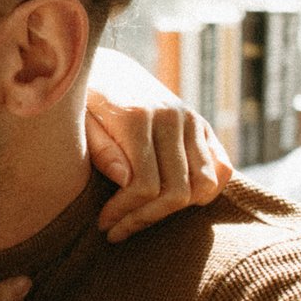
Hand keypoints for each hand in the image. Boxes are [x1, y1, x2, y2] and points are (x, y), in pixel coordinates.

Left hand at [86, 88, 233, 241]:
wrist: (108, 69)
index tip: (105, 225)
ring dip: (176, 211)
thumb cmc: (85, 103)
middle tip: (118, 230)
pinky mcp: (202, 125)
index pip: (144, 184)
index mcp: (136, 116)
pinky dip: (207, 191)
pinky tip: (177, 202)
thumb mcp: (78, 122)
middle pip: (176, 190)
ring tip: (144, 216)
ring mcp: (191, 120)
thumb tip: (125, 181)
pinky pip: (223, 167)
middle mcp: (170, 117)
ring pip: (204, 184)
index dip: (125, 213)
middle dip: (146, 218)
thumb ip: (100, 150)